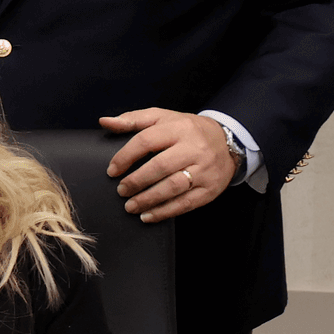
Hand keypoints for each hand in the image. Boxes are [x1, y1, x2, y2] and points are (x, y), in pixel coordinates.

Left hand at [98, 109, 236, 222]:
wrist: (228, 141)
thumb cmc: (187, 130)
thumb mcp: (162, 118)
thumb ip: (132, 120)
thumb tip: (104, 122)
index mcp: (178, 128)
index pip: (146, 141)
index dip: (125, 157)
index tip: (112, 171)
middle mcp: (194, 148)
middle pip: (160, 167)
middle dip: (136, 181)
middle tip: (121, 191)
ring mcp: (204, 170)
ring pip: (173, 187)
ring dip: (148, 199)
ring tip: (130, 206)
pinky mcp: (210, 189)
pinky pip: (186, 203)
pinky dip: (165, 212)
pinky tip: (148, 216)